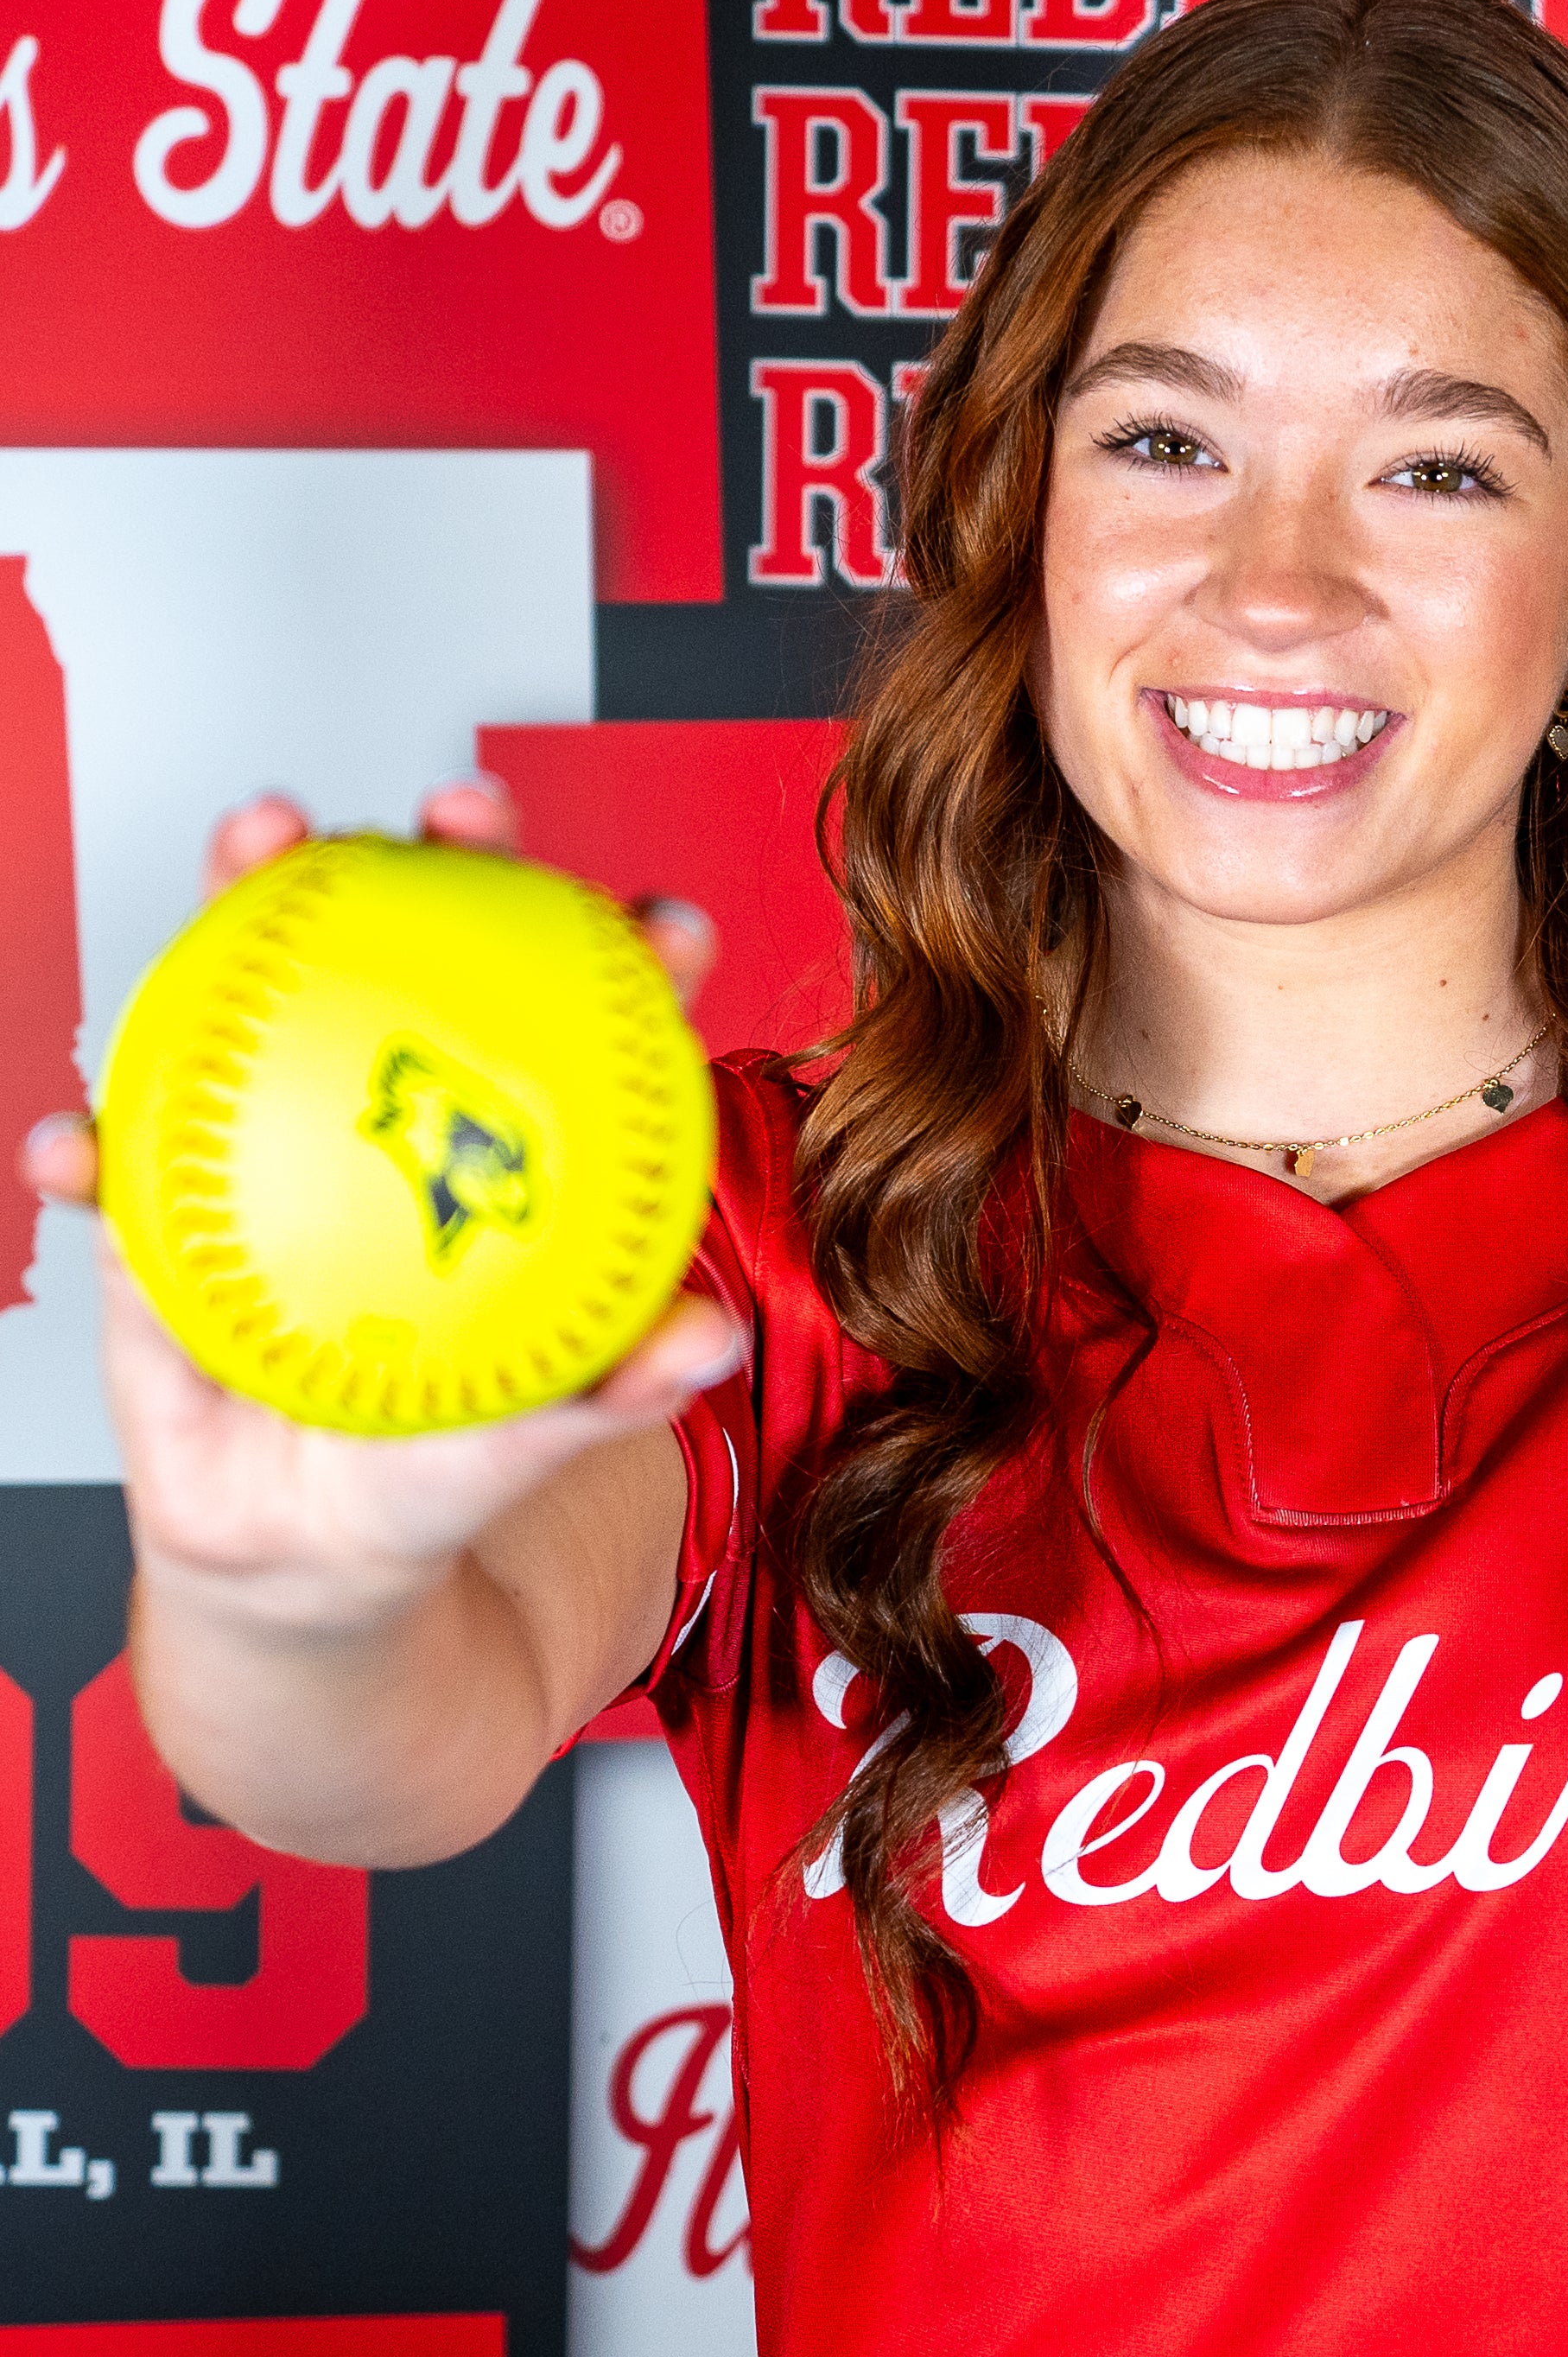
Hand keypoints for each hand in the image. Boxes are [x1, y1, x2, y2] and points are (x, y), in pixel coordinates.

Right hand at [18, 779, 739, 1640]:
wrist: (309, 1543)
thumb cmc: (433, 1464)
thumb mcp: (526, 1433)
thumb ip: (609, 1389)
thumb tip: (705, 1341)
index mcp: (510, 1154)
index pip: (594, 1031)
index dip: (629, 958)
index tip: (664, 926)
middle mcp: (401, 1109)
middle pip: (435, 952)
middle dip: (453, 857)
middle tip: (464, 812)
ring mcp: (279, 1131)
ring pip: (268, 990)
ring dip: (254, 896)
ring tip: (260, 841)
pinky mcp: (167, 1192)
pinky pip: (118, 1161)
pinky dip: (89, 1148)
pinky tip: (74, 1145)